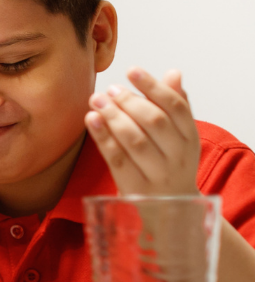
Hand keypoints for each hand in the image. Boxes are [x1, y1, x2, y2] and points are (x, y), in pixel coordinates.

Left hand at [85, 68, 199, 195]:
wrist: (170, 211)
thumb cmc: (169, 163)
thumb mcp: (179, 136)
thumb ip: (175, 105)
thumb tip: (174, 73)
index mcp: (190, 138)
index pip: (176, 107)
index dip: (153, 86)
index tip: (132, 70)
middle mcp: (177, 156)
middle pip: (154, 122)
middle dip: (130, 102)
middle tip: (110, 89)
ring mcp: (157, 174)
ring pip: (135, 140)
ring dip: (113, 116)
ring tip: (96, 99)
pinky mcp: (135, 187)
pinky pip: (116, 159)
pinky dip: (102, 137)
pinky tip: (90, 119)